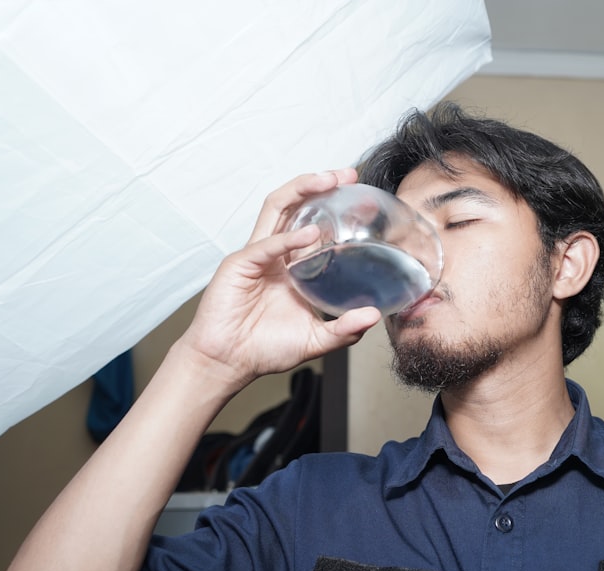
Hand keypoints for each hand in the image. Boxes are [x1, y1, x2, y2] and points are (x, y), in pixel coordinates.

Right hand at [178, 169, 381, 389]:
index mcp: (293, 265)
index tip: (367, 202)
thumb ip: (345, 329)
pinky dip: (287, 237)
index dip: (338, 209)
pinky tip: (309, 234)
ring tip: (328, 180)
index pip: (316, 224)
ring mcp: (257, 255)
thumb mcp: (315, 339)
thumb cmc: (265, 348)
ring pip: (277, 208)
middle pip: (296, 205)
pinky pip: (266, 245)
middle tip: (349, 174)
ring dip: (302, 189)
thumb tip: (374, 316)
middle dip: (321, 184)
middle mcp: (276, 253)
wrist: (229, 363)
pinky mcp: (239, 265)